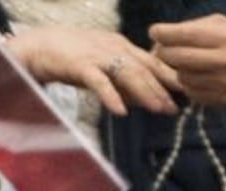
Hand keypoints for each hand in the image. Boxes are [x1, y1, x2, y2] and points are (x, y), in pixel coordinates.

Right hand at [5, 26, 180, 115]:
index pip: (151, 60)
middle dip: (162, 88)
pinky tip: (121, 111)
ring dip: (145, 93)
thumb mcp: (104, 65)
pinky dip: (110, 96)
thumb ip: (123, 79)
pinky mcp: (79, 65)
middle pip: (144, 68)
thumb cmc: (72, 57)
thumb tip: (144, 99)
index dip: (169, 75)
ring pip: (127, 74)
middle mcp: (113, 47)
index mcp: (121, 45)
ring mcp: (97, 55)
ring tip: (158, 109)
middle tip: (176, 107)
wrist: (38, 46)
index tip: (187, 90)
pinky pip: (98, 82)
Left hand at [150, 14, 225, 110]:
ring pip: (181, 78)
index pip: (183, 35)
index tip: (155, 32)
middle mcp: (224, 61)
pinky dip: (189, 85)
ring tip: (185, 65)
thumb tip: (161, 35)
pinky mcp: (223, 101)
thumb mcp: (224, 26)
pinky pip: (192, 94)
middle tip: (164, 50)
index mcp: (225, 37)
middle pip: (176, 58)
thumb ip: (194, 27)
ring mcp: (224, 84)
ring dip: (177, 71)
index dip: (162, 33)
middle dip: (163, 53)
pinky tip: (197, 78)